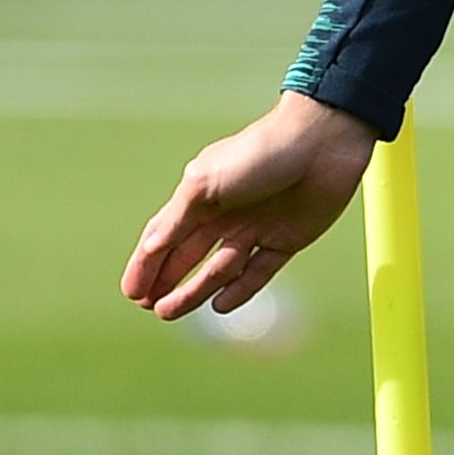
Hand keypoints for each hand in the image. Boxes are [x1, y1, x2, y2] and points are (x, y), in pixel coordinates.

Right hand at [120, 91, 379, 322]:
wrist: (322, 141)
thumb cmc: (260, 152)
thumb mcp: (207, 182)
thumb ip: (179, 218)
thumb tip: (150, 248)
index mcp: (201, 197)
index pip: (164, 235)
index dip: (146, 263)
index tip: (131, 292)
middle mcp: (225, 215)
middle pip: (188, 256)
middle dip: (166, 281)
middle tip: (149, 307)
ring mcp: (255, 229)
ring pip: (219, 270)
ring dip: (194, 291)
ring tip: (170, 312)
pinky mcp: (286, 240)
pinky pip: (258, 273)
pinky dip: (240, 290)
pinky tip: (220, 305)